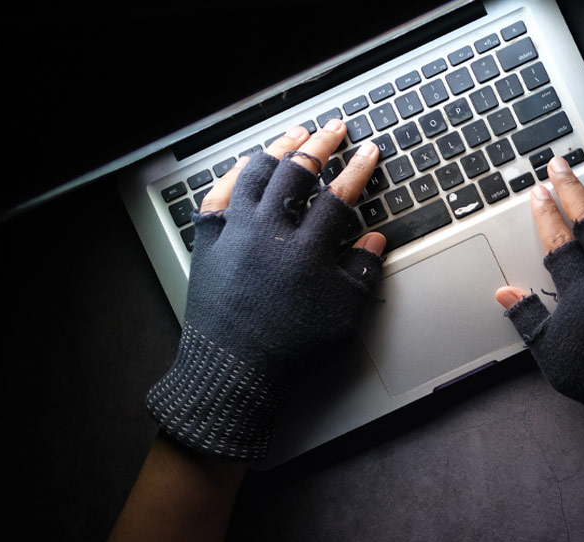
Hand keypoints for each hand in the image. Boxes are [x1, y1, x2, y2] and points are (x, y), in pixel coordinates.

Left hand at [146, 121, 385, 460]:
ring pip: (257, 173)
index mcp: (306, 250)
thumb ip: (362, 272)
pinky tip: (247, 164)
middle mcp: (269, 232)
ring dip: (279, 149)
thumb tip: (375, 240)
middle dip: (321, 145)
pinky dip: (236, 173)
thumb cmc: (291, 348)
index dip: (358, 170)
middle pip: (297, 172)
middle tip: (335, 129)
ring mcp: (235, 232)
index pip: (339, 196)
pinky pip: (220, 193)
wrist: (233, 370)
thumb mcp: (343, 315)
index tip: (370, 152)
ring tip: (295, 136)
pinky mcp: (209, 240)